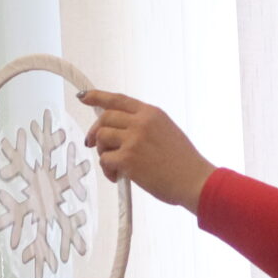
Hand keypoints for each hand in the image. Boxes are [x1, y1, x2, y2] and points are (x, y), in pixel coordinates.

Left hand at [79, 89, 215, 209]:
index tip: (83, 97)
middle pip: (105, 118)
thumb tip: (118, 132)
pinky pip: (104, 159)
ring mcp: (133, 139)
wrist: (194, 180)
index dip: (97, 97)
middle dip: (95, 131)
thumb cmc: (183, 162)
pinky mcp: (127, 158)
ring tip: (114, 165)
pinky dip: (107, 170)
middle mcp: (141, 122)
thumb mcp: (166, 132)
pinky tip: (117, 177)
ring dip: (103, 152)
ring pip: (102, 137)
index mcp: (152, 113)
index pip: (118, 99)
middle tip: (93, 144)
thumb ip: (144, 127)